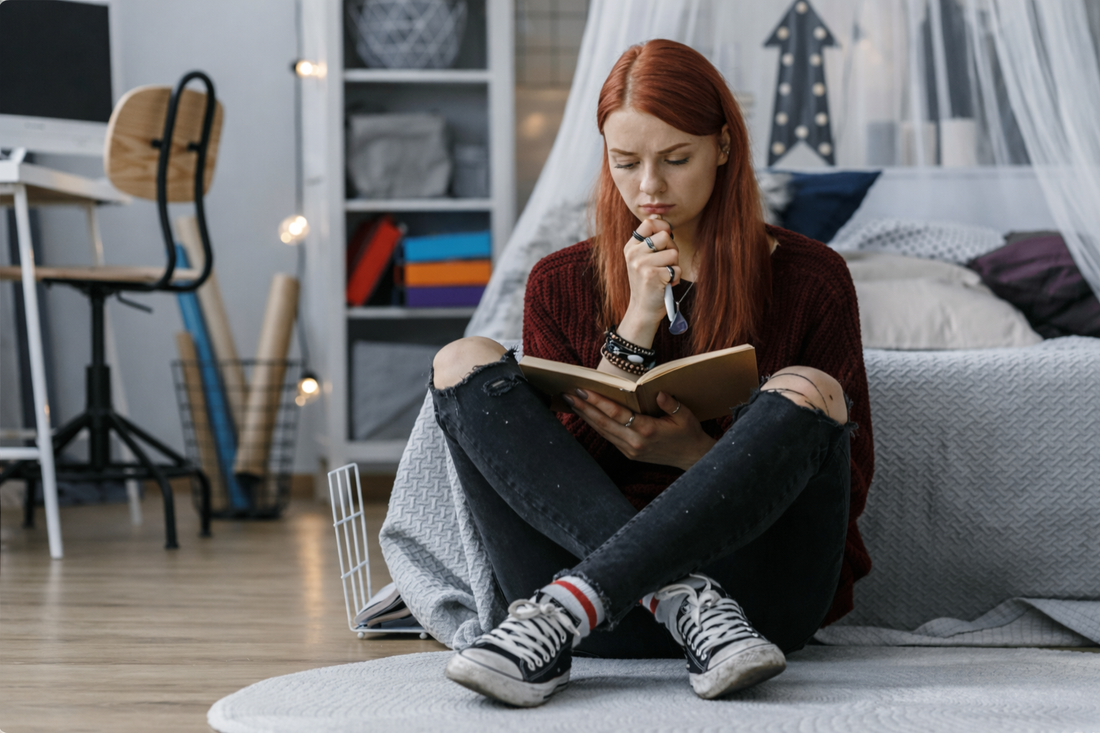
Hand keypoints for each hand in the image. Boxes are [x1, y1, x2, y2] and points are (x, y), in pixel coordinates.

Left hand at [563, 389, 715, 471]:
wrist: (692, 458)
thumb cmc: (688, 433)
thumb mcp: (686, 416)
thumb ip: (671, 404)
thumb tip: (659, 393)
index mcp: (648, 430)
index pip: (617, 413)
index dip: (598, 402)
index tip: (583, 391)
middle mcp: (635, 442)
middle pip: (603, 423)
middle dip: (584, 408)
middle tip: (567, 394)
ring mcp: (630, 450)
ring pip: (603, 431)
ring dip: (586, 416)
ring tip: (571, 402)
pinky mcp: (629, 454)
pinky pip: (609, 437)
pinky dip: (596, 425)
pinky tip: (587, 415)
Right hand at [617, 217, 679, 346]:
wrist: (643, 309)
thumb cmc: (648, 282)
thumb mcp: (642, 259)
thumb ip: (650, 240)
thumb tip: (660, 219)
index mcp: (631, 247)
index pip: (649, 223)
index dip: (663, 228)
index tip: (665, 240)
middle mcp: (633, 254)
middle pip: (665, 236)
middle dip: (672, 249)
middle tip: (665, 263)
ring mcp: (642, 264)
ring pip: (673, 252)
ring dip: (674, 265)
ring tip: (665, 274)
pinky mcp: (653, 276)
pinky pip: (677, 269)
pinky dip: (676, 278)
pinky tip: (666, 284)